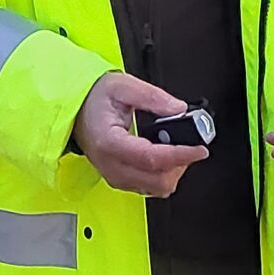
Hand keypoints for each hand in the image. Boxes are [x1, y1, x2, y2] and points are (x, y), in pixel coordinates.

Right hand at [73, 70, 207, 197]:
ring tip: (175, 148)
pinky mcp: (119, 180)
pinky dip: (163, 175)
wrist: (74, 110)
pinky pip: (149, 187)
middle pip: (158, 181)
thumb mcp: (123, 86)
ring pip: (156, 188)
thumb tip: (179, 109)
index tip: (199, 149)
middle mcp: (111, 166)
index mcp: (110, 142)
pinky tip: (164, 156)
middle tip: (188, 144)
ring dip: (173, 171)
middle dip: (180, 165)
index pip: (152, 159)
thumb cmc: (93, 98)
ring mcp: (115, 176)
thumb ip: (153, 97)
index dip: (180, 155)